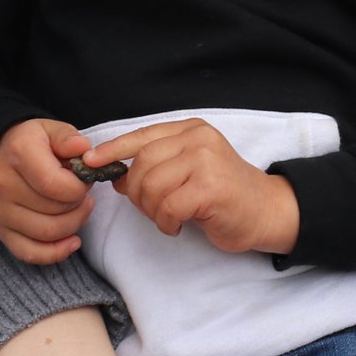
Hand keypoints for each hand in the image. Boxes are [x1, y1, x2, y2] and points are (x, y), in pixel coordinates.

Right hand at [0, 117, 94, 263]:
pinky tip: (72, 241)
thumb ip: (69, 138)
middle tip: (83, 193)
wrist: (5, 153)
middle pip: (54, 211)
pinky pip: (29, 252)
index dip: (79, 187)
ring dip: (73, 225)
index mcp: (18, 154)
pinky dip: (55, 252)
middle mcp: (3, 184)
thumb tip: (83, 149)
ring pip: (46, 234)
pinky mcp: (1, 230)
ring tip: (79, 208)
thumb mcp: (53, 129)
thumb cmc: (37, 142)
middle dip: (79, 204)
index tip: (86, 179)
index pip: (55, 185)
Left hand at [88, 118, 299, 253]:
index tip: (89, 162)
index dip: (112, 149)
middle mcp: (199, 139)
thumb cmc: (223, 194)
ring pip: (151, 186)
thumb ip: (156, 167)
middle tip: (151, 209)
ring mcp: (206, 161)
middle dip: (136, 192)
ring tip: (168, 217)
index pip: (142, 136)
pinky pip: (167, 207)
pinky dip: (166, 222)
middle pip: (142, 163)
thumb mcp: (189, 170)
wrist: (266, 211)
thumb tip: (115, 176)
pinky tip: (178, 225)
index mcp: (192, 130)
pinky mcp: (210, 188)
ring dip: (152, 211)